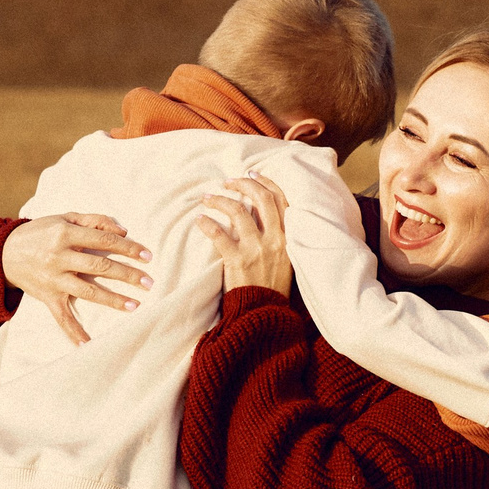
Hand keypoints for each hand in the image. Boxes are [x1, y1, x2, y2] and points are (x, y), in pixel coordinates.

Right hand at [2, 214, 152, 345]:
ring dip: (112, 300)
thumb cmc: (40, 233)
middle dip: (127, 275)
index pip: (104, 241)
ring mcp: (53, 279)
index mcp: (65, 234)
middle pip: (100, 266)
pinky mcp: (47, 297)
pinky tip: (88, 345)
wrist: (4, 254)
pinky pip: (62, 317)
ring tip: (134, 305)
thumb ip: (94, 221)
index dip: (128, 248)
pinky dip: (74, 332)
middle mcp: (59, 257)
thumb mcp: (64, 218)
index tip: (148, 256)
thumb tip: (123, 231)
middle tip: (149, 282)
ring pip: (87, 291)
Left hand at [198, 176, 292, 296]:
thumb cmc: (272, 287)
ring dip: (219, 200)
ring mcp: (256, 249)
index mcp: (289, 237)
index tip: (251, 174)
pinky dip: (206, 224)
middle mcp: (275, 240)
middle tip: (227, 181)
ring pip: (237, 211)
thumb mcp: (285, 259)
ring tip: (207, 198)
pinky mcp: (238, 260)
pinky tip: (199, 220)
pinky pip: (218, 234)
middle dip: (243, 184)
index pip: (281, 200)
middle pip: (261, 199)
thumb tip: (259, 214)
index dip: (266, 183)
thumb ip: (276, 237)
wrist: (264, 314)